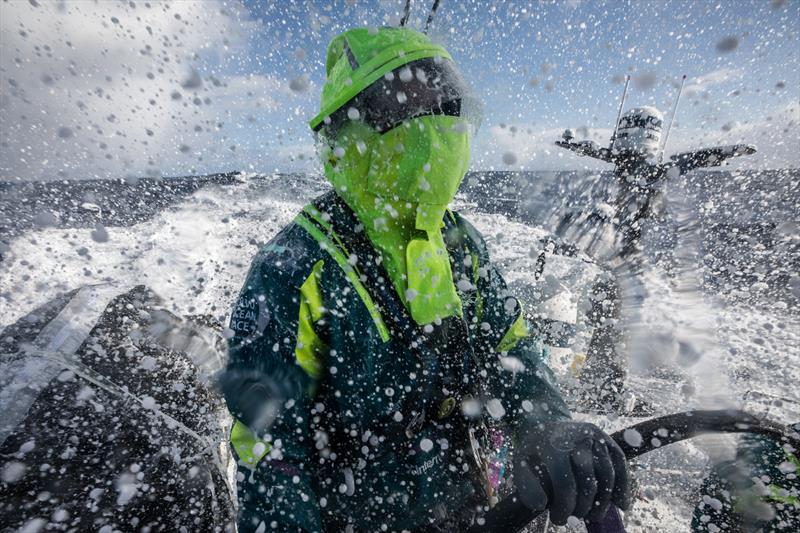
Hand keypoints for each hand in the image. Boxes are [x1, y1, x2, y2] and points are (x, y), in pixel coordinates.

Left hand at [514, 420, 630, 525]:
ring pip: (608, 474)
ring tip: (594, 516)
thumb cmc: (533, 448)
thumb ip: (526, 485)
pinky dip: (624, 485)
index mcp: (553, 445)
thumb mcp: (520, 462)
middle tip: (575, 517)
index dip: (564, 508)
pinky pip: (620, 462)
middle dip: (583, 507)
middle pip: (589, 482)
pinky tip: (621, 504)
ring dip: (604, 502)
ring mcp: (594, 436)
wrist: (544, 420)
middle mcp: (576, 438)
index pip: (565, 484)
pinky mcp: (605, 438)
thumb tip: (541, 505)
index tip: (558, 520)